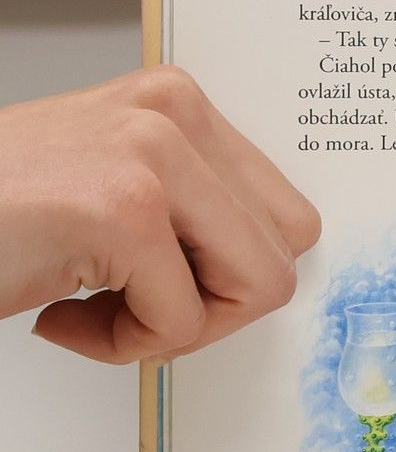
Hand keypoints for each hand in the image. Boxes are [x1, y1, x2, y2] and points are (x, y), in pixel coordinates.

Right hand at [0, 67, 320, 363]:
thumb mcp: (111, 186)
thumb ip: (192, 205)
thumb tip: (277, 262)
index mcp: (180, 104)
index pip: (287, 217)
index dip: (231, 274)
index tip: (158, 279)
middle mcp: (174, 113)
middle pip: (284, 252)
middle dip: (214, 306)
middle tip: (128, 304)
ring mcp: (152, 155)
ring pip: (256, 288)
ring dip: (172, 328)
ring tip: (91, 307)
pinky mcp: (122, 211)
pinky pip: (179, 323)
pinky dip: (118, 347)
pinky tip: (53, 314)